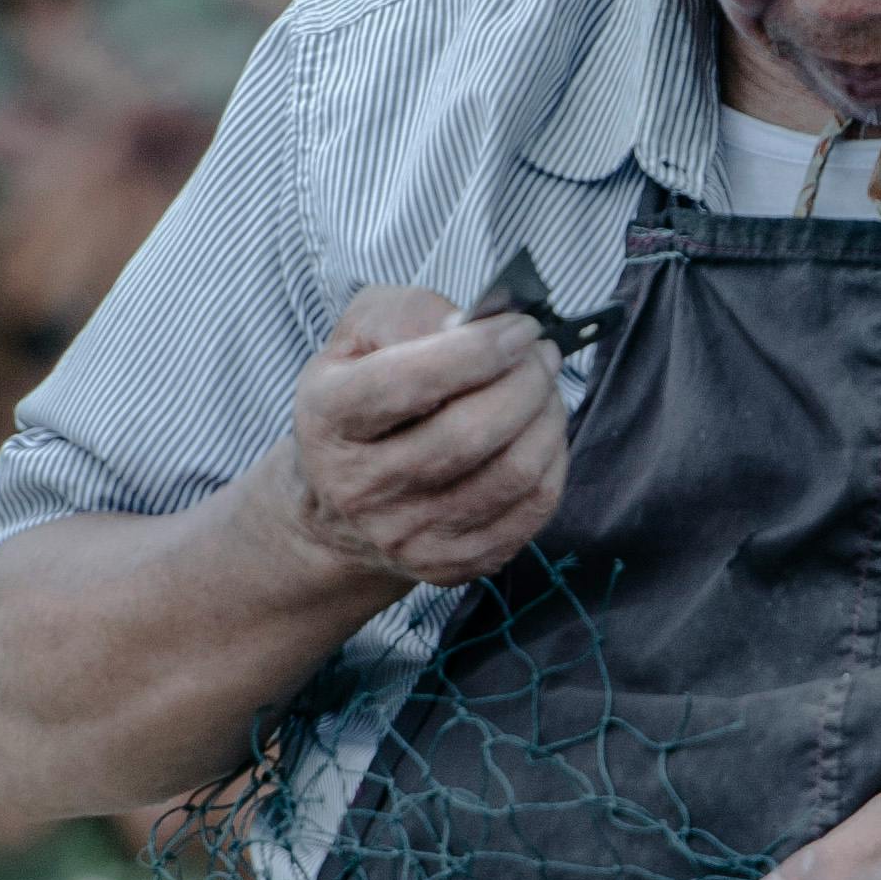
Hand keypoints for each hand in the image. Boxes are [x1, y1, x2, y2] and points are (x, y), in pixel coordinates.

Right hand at [267, 283, 568, 591]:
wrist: (335, 508)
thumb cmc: (360, 399)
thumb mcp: (358, 338)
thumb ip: (408, 314)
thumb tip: (473, 326)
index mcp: (328, 419)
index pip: (408, 383)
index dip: (478, 350)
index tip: (521, 327)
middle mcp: (359, 486)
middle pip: (469, 434)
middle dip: (526, 382)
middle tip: (543, 353)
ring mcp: (404, 535)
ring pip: (510, 474)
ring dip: (547, 418)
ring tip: (546, 388)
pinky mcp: (447, 565)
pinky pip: (529, 510)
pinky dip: (552, 461)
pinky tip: (541, 433)